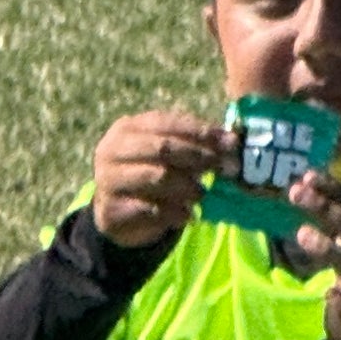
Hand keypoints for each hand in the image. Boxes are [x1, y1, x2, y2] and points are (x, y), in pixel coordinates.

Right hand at [87, 107, 225, 250]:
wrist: (117, 211)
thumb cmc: (150, 172)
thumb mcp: (170, 152)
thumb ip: (198, 143)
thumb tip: (233, 142)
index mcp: (127, 128)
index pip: (167, 123)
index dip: (201, 133)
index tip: (230, 144)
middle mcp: (111, 151)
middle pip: (162, 148)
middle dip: (198, 157)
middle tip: (222, 168)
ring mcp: (107, 180)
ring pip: (157, 177)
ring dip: (187, 185)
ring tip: (201, 194)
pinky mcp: (111, 210)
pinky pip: (151, 209)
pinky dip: (175, 212)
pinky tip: (188, 215)